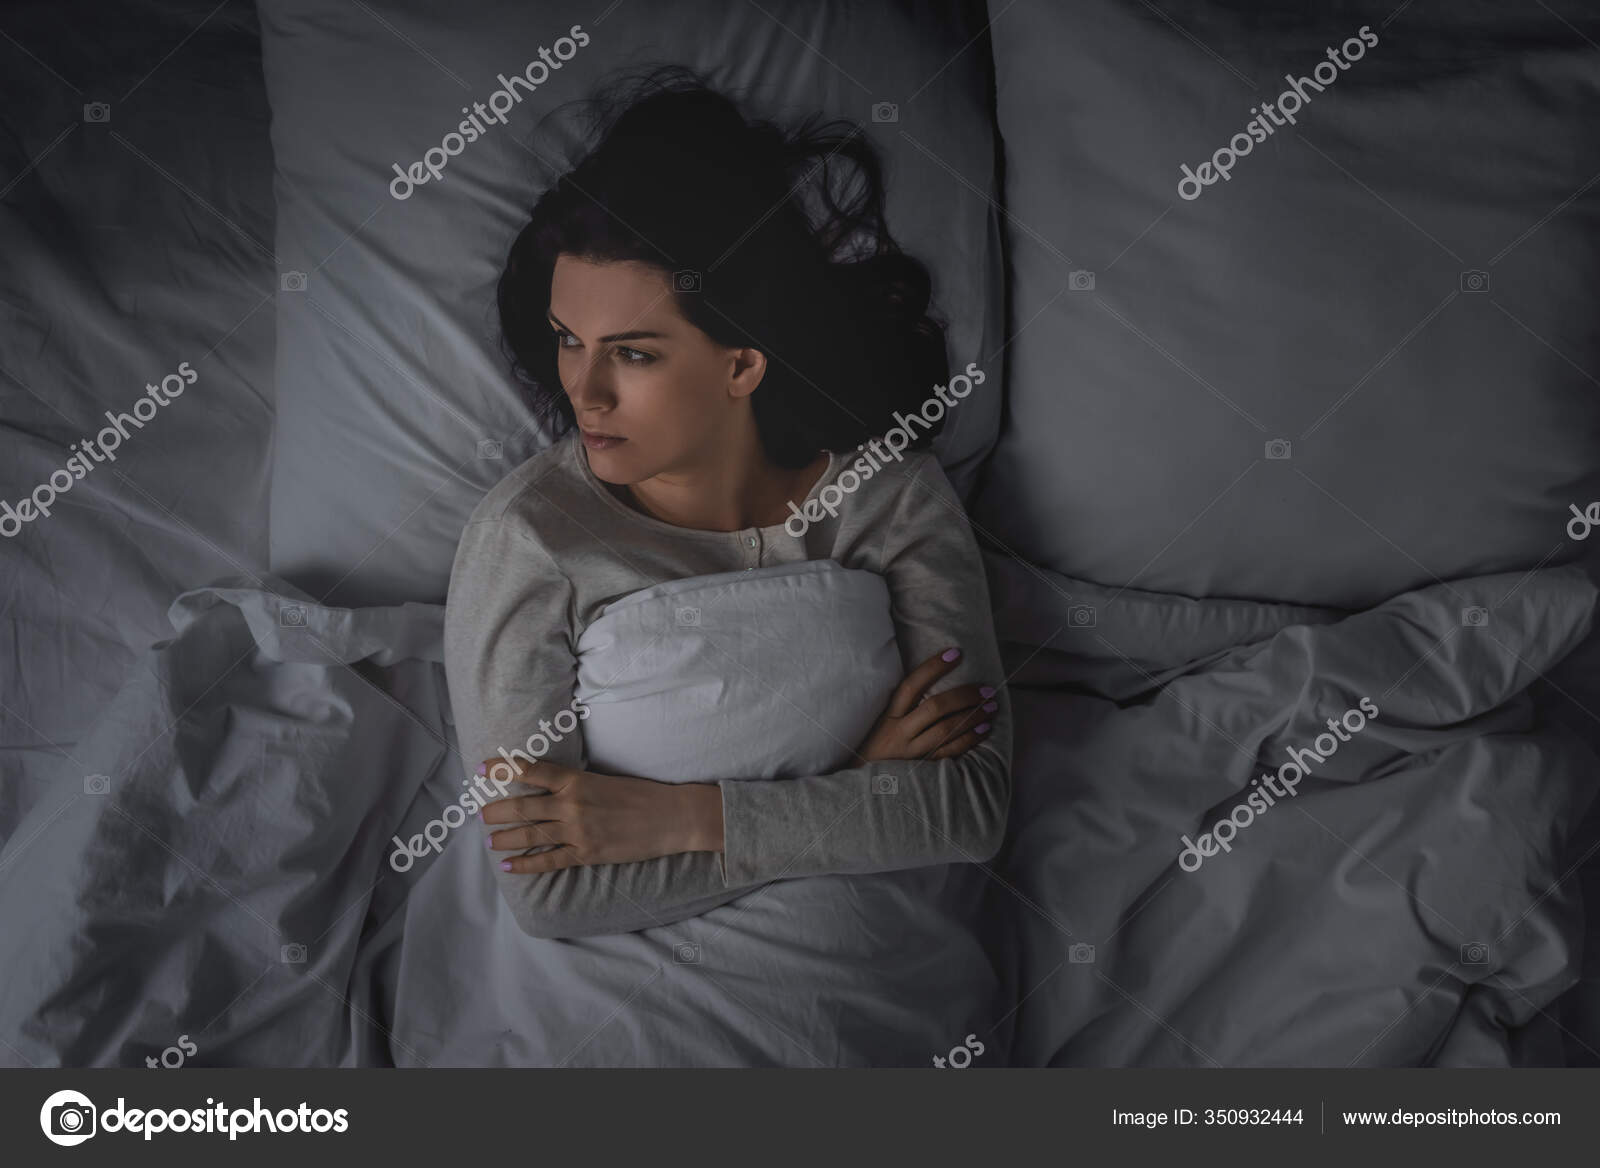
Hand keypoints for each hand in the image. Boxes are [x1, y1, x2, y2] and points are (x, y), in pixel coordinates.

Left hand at [480, 760, 723, 873]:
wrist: (671, 817)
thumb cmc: (641, 794)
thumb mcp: (604, 779)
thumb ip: (575, 784)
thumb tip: (547, 787)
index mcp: (577, 780)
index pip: (531, 771)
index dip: (502, 769)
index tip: (481, 769)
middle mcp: (572, 804)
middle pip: (523, 807)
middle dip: (496, 811)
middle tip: (479, 814)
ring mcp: (578, 830)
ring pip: (531, 834)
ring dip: (506, 838)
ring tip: (490, 840)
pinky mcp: (587, 853)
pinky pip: (549, 860)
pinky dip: (527, 864)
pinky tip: (509, 866)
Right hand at [857, 647, 996, 762]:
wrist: (859, 788)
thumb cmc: (872, 749)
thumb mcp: (878, 724)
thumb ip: (899, 707)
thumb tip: (929, 680)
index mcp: (887, 716)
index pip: (911, 685)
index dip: (933, 668)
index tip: (955, 653)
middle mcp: (898, 733)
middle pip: (935, 708)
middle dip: (964, 695)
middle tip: (986, 689)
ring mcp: (910, 752)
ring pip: (946, 730)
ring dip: (972, 717)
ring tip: (991, 707)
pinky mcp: (922, 769)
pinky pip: (949, 753)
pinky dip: (969, 740)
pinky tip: (984, 730)